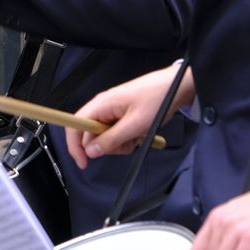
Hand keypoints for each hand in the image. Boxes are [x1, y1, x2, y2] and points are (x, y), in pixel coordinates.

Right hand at [66, 63, 195, 168]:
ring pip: (104, 136)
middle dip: (107, 146)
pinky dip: (125, 138)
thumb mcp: (134, 125)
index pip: (75, 126)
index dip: (74, 146)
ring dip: (118, 143)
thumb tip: (90, 152)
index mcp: (100, 105)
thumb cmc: (156, 100)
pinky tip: (137, 134)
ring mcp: (111, 110)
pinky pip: (114, 131)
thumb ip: (111, 139)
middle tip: (126, 145)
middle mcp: (102, 107)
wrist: (175, 86)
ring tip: (136, 137)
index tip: (84, 163)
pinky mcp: (120, 113)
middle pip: (91, 134)